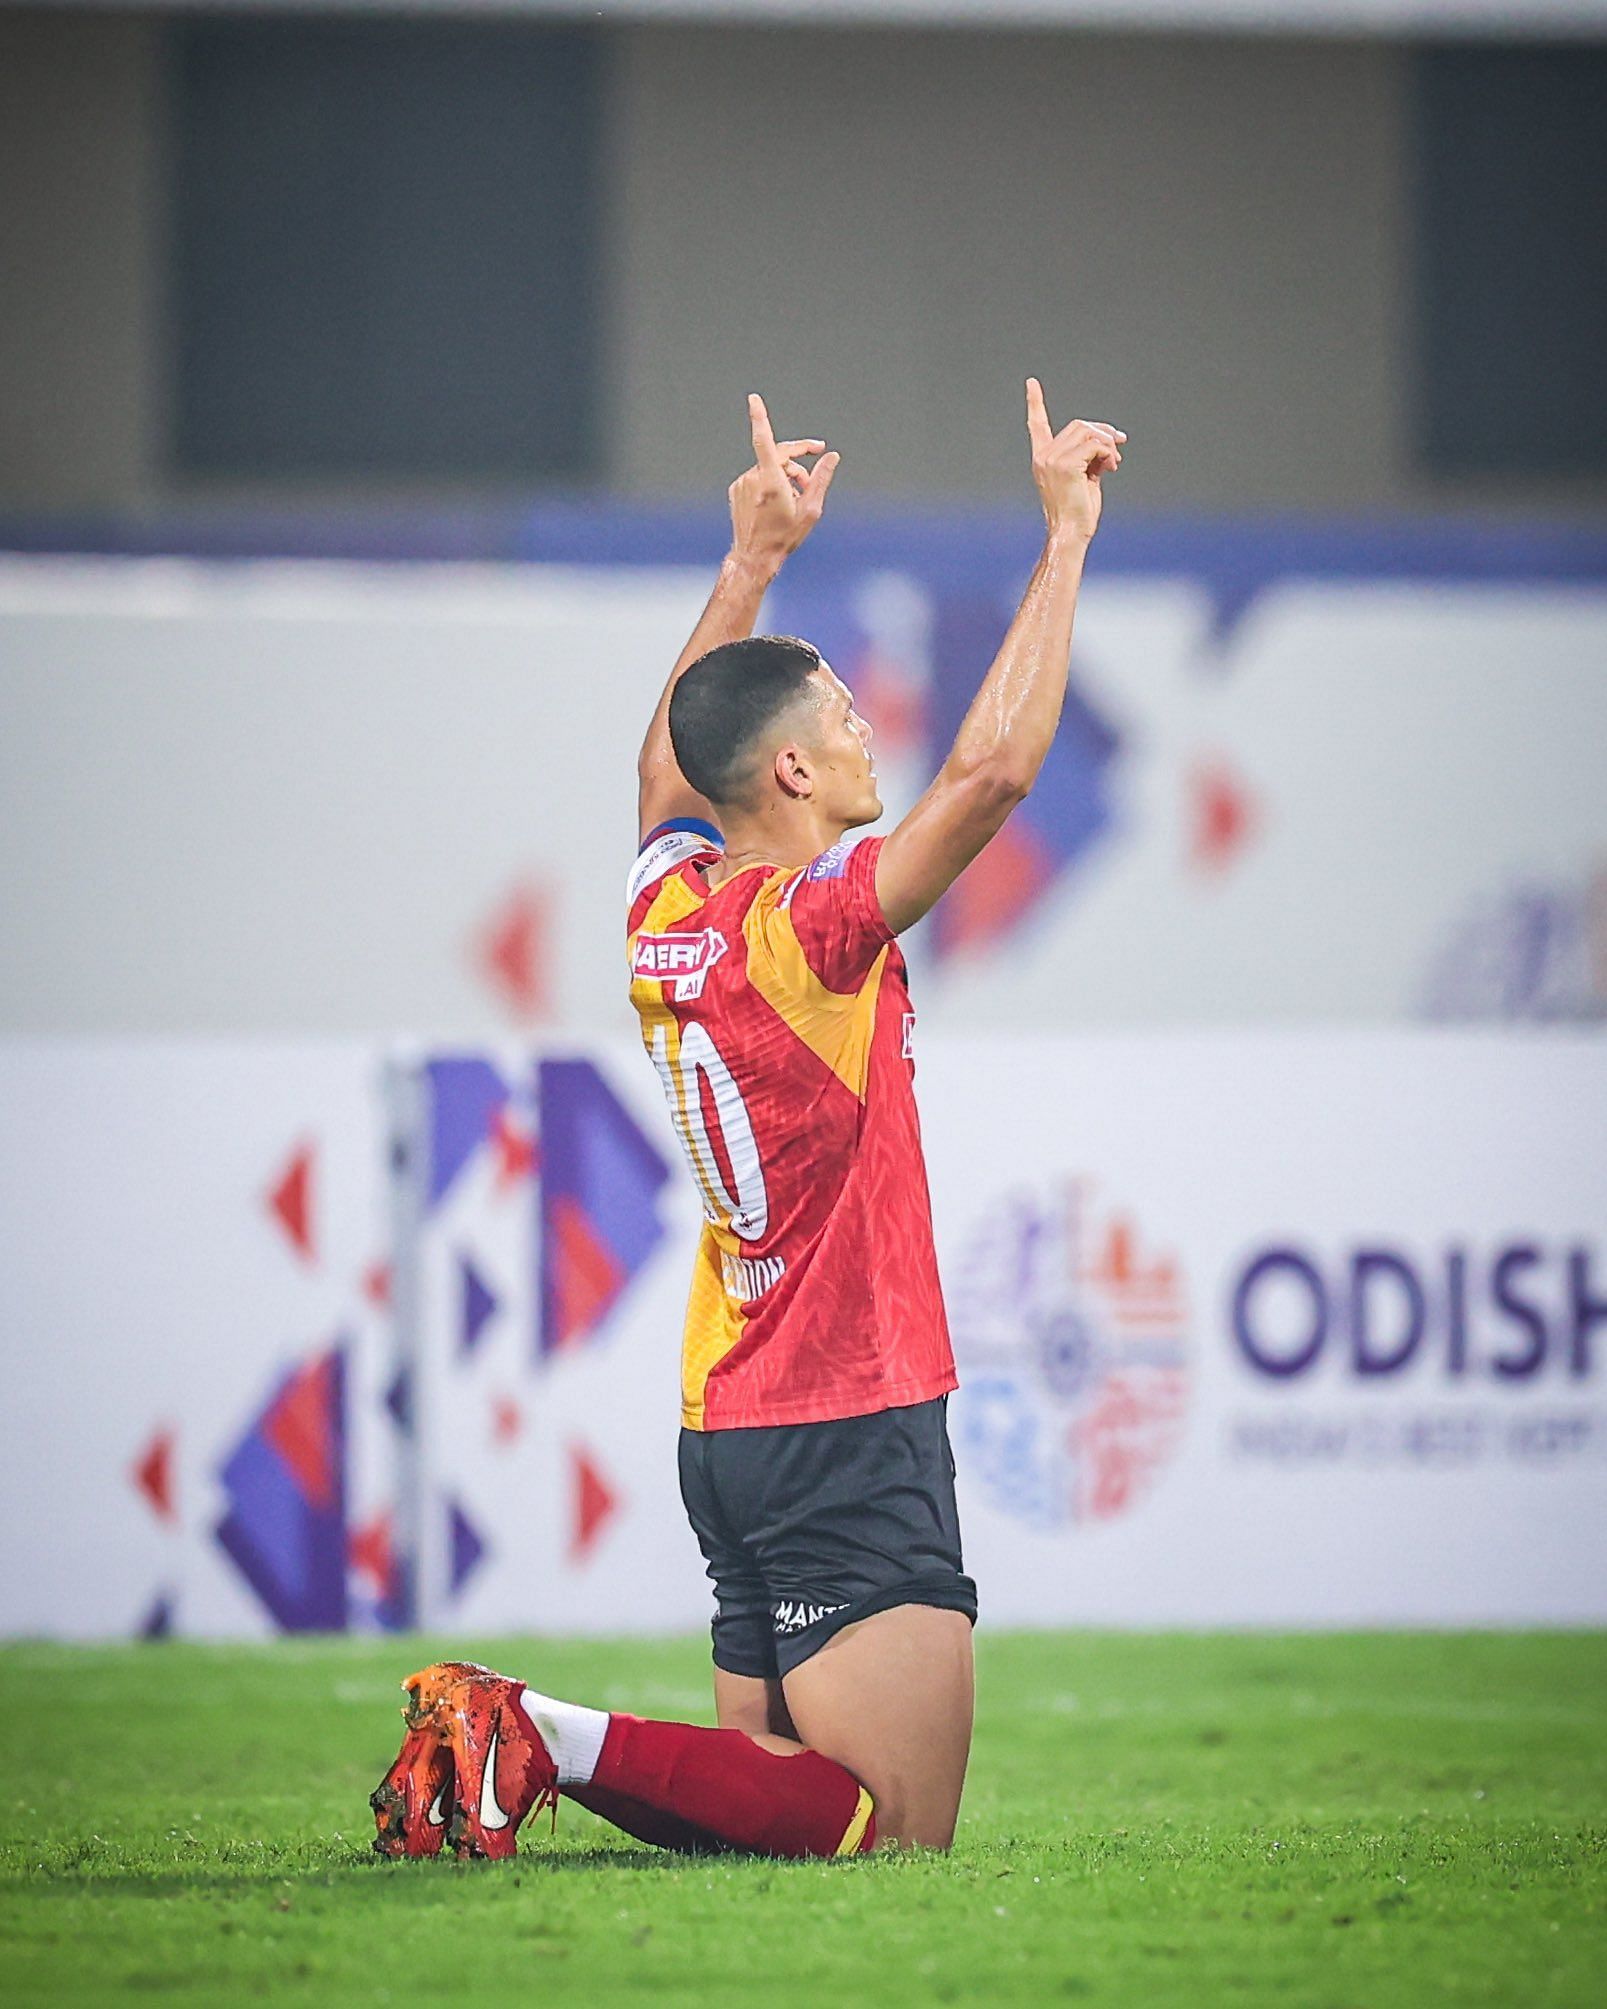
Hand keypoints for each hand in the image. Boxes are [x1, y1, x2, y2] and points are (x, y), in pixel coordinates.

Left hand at [728, 393, 839, 568]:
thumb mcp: (811, 510)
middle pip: (778, 456)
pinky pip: (757, 478)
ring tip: (796, 500)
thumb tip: (831, 456)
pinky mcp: (736, 490)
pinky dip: (771, 484)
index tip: (753, 399)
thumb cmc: (784, 537)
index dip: (759, 417)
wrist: (755, 557)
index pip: (764, 440)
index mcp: (770, 481)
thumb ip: (821, 479)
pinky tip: (777, 504)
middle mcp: (753, 478)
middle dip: (798, 464)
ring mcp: (742, 484)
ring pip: (769, 468)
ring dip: (785, 477)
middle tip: (812, 482)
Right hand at [1025, 378, 1124, 542]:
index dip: (1034, 403)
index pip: (1036, 425)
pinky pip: (1095, 445)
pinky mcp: (1066, 465)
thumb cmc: (1077, 513)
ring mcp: (1053, 459)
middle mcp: (1044, 456)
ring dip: (1108, 445)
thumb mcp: (1083, 479)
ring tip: (1114, 463)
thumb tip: (1108, 443)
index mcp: (1043, 459)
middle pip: (1079, 425)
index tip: (1031, 383)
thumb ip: (1089, 457)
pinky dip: (1108, 453)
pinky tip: (1111, 468)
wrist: (1070, 533)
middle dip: (1103, 433)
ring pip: (1088, 432)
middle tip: (1119, 446)